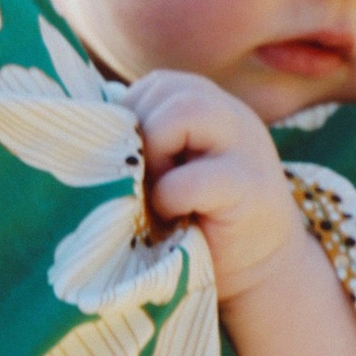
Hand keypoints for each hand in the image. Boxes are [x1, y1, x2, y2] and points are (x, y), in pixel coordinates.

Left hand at [128, 70, 300, 304]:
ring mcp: (245, 147)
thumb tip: (91, 134)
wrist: (264, 269)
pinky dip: (168, 197)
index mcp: (211, 106)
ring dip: (154, 150)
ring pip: (186, 109)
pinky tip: (172, 216)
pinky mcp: (248, 188)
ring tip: (154, 189)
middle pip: (166, 88)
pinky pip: (193, 178)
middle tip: (140, 178)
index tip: (130, 162)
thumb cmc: (201, 219)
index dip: (129, 119)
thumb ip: (147, 144)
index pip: (155, 86)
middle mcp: (231, 116)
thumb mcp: (173, 170)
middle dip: (137, 130)